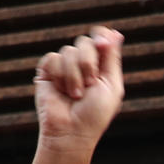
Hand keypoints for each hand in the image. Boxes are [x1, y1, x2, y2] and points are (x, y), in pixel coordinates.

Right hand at [35, 27, 123, 147]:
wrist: (72, 131)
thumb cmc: (95, 114)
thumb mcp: (111, 86)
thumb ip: (112, 58)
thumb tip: (116, 33)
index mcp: (101, 66)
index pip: (101, 39)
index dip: (101, 37)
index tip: (103, 44)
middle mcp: (83, 64)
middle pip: (85, 42)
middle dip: (89, 63)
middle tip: (90, 84)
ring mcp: (64, 67)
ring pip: (68, 51)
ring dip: (74, 75)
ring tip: (75, 95)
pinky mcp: (47, 71)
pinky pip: (52, 58)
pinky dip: (59, 76)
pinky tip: (61, 91)